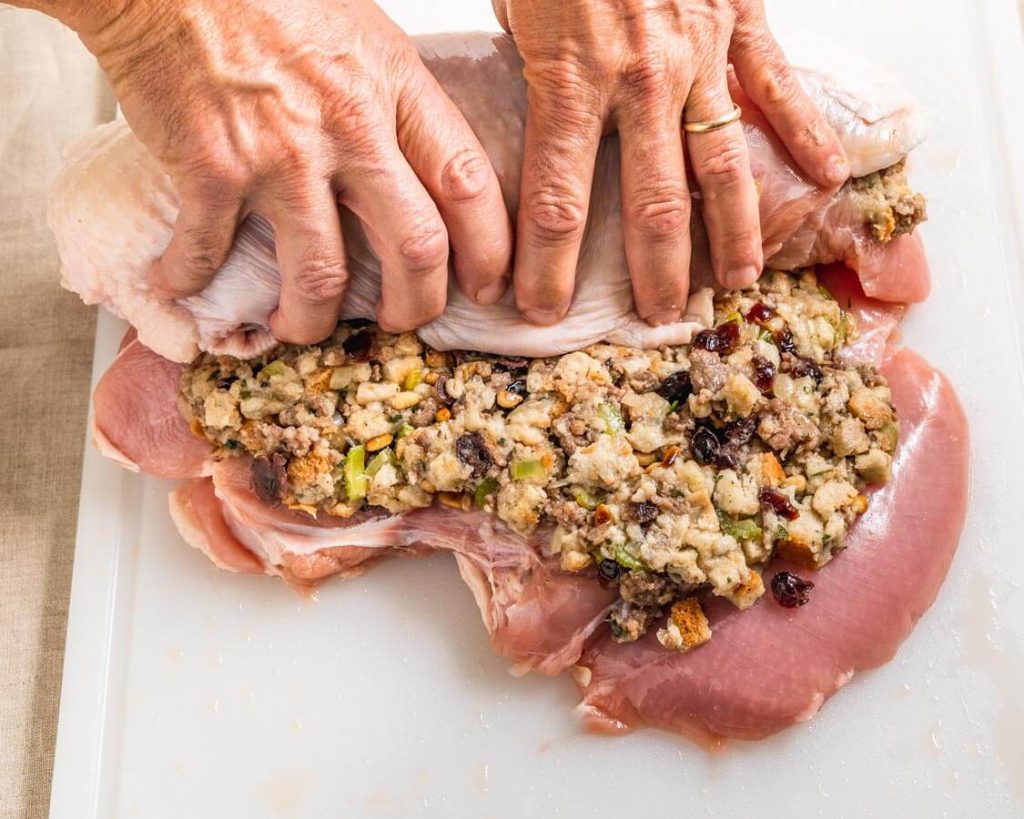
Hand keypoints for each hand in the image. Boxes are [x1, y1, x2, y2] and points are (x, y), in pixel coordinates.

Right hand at [74, 0, 512, 341]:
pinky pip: (210, 252)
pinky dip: (191, 280)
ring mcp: (283, 154)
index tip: (485, 286)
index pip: (469, 184)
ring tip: (300, 326)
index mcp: (395, 88)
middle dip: (415, 306)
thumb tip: (427, 170)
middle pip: (415, 247)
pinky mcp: (213, 169)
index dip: (489, 249)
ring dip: (312, 320)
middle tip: (401, 322)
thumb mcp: (364, 37)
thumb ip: (398, 103)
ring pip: (322, 275)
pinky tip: (181, 284)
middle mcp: (351, 127)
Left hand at [493, 0, 848, 324]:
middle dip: (654, 270)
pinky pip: (778, 84)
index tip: (539, 310)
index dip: (547, 267)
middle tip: (658, 316)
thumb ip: (528, 69)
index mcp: (571, 79)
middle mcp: (640, 81)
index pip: (558, 202)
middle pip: (652, 203)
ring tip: (734, 279)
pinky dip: (804, 133)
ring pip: (722, 162)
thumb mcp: (514, 4)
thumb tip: (527, 115)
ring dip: (731, 229)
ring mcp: (697, 53)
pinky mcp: (738, 18)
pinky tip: (824, 178)